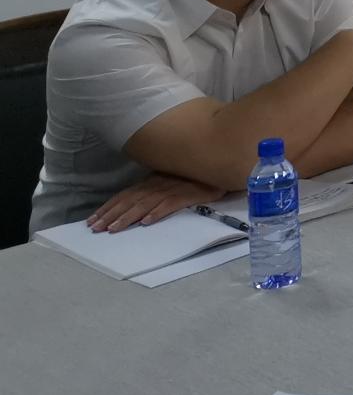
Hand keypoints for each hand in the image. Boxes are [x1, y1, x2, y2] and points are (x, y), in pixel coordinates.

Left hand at [89, 172, 225, 232]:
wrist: (219, 166)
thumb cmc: (195, 176)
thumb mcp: (169, 180)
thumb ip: (153, 189)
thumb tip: (134, 206)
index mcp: (151, 181)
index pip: (124, 195)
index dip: (108, 207)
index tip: (92, 220)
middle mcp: (158, 184)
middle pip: (130, 200)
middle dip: (111, 215)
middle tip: (95, 229)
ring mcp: (173, 189)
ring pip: (145, 204)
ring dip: (128, 216)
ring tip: (114, 229)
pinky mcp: (189, 194)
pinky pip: (170, 204)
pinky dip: (158, 212)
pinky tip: (147, 222)